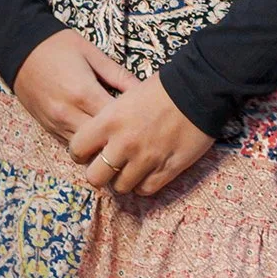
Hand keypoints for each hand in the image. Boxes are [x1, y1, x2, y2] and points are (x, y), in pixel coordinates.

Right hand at [12, 29, 137, 144]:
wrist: (18, 48)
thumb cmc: (58, 46)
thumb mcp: (92, 53)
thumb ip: (118, 75)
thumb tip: (144, 91)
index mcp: (84, 93)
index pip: (116, 122)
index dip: (133, 124)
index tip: (147, 122)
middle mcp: (68, 114)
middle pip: (101, 143)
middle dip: (119, 142)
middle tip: (136, 136)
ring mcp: (56, 124)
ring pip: (85, 151)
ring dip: (101, 148)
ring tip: (118, 141)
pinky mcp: (47, 128)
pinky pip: (70, 146)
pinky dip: (85, 147)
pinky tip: (97, 139)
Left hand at [66, 75, 214, 198]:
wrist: (199, 89)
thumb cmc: (162, 87)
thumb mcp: (126, 96)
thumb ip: (110, 118)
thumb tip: (100, 136)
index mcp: (109, 121)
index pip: (77, 149)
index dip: (81, 152)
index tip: (90, 150)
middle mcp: (124, 143)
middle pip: (95, 177)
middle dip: (99, 173)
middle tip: (109, 165)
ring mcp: (146, 159)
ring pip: (120, 187)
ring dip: (123, 179)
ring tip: (131, 168)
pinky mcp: (167, 169)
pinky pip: (145, 190)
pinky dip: (143, 184)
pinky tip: (147, 173)